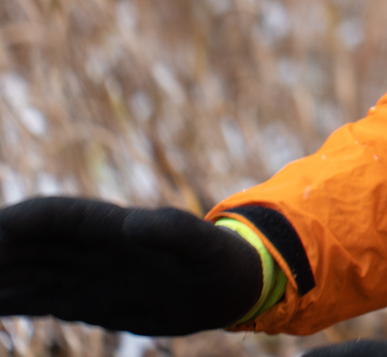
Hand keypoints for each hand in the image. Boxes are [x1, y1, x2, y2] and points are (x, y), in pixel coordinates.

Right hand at [0, 196, 261, 334]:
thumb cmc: (224, 262)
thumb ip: (174, 233)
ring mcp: (80, 272)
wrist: (230, 285)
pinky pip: (29, 297)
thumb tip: (136, 224)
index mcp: (112, 230)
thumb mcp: (206, 249)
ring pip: (19, 271)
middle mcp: (88, 248)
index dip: (22, 223)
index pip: (55, 220)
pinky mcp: (80, 297)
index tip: (0, 229)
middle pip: (25, 243)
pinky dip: (3, 300)